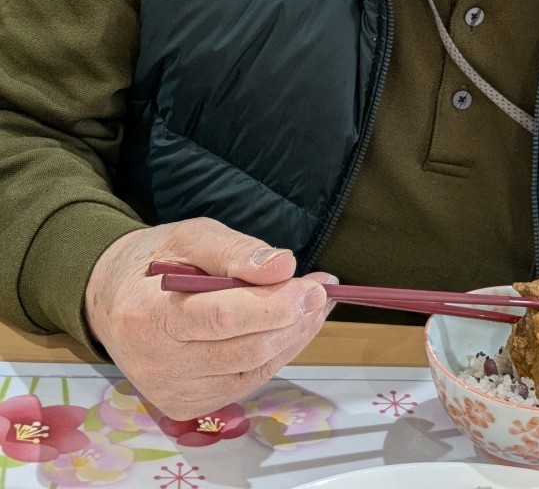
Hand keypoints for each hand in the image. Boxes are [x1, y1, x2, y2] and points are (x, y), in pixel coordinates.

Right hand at [84, 217, 334, 418]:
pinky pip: (247, 380)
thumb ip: (235, 250)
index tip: (313, 286)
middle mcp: (157, 364)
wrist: (113, 303)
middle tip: (321, 290)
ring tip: (314, 304)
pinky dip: (276, 353)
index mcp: (148, 316)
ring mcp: (172, 392)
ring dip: (292, 336)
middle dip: (292, 320)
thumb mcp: (190, 236)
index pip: (221, 319)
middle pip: (243, 349)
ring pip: (252, 368)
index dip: (273, 305)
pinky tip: (290, 327)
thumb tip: (283, 265)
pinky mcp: (187, 406)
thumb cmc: (155, 263)